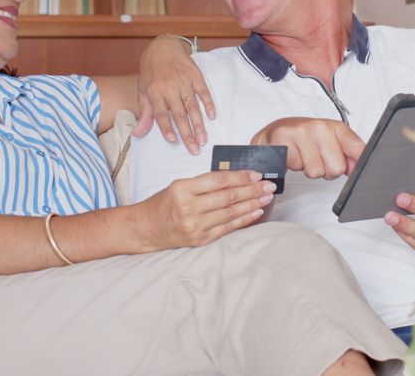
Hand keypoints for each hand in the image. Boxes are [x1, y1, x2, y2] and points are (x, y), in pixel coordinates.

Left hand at [134, 35, 215, 153]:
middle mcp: (169, 87)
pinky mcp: (195, 76)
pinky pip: (203, 92)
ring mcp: (184, 81)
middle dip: (187, 133)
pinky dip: (208, 104)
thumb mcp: (142, 90)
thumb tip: (138, 134)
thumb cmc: (151, 71)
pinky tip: (212, 116)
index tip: (173, 140)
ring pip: (192, 106)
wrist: (163, 46)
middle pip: (179, 114)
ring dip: (199, 124)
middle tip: (194, 149)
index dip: (167, 128)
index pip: (161, 113)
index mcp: (154, 91)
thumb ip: (145, 112)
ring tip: (203, 139)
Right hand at [137, 170, 275, 249]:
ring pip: (230, 213)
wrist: (146, 228)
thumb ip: (204, 184)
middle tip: (268, 186)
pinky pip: (227, 228)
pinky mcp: (200, 239)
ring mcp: (195, 226)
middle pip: (228, 197)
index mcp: (182, 189)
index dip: (240, 177)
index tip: (256, 174)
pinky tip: (255, 212)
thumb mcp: (179, 186)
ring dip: (252, 205)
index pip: (218, 180)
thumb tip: (236, 180)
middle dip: (252, 190)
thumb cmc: (164, 204)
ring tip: (266, 198)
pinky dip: (243, 220)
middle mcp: (188, 208)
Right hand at [252, 117, 363, 178]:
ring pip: (316, 172)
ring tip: (305, 157)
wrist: (279, 131)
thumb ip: (348, 156)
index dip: (360, 165)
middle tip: (319, 159)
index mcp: (337, 128)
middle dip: (327, 171)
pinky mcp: (285, 139)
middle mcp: (321, 127)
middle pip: (337, 169)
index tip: (362, 172)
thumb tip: (359, 169)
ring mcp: (302, 132)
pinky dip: (295, 166)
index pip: (358, 149)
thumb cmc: (308, 138)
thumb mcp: (331, 142)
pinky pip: (297, 167)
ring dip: (310, 170)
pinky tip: (294, 154)